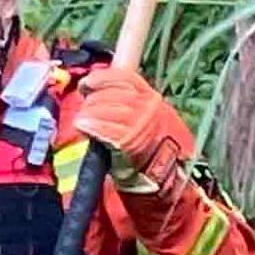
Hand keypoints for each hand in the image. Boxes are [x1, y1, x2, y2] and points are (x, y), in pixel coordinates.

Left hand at [68, 62, 195, 194]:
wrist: (169, 176)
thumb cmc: (157, 148)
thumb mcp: (154, 118)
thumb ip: (134, 103)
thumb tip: (105, 91)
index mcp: (152, 98)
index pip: (123, 77)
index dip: (99, 78)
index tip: (87, 84)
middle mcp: (147, 107)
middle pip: (107, 93)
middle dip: (90, 100)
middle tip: (85, 110)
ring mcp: (138, 123)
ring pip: (100, 108)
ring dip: (87, 115)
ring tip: (84, 122)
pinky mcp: (127, 140)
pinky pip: (100, 126)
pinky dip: (88, 126)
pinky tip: (84, 128)